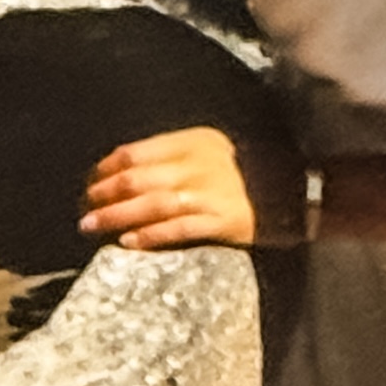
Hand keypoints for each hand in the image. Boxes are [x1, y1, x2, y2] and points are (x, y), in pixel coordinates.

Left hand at [79, 126, 304, 251]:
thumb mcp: (215, 149)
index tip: (88, 184)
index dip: (105, 169)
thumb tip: (128, 171)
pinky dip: (150, 236)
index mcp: (194, 141)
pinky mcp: (223, 221)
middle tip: (82, 209)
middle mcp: (198, 163)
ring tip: (91, 227)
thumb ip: (177, 156)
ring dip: (115, 216)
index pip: (135, 152)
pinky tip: (128, 243)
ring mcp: (211, 192)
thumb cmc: (255, 170)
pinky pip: (178, 229)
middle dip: (102, 194)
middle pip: (136, 177)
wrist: (303, 189)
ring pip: (151, 204)